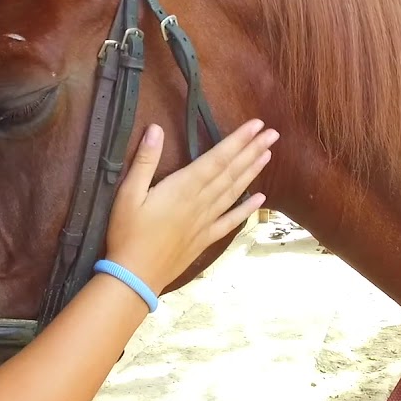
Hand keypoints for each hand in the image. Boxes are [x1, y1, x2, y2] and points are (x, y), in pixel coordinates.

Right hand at [103, 119, 275, 292]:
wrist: (135, 276)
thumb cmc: (127, 233)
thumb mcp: (128, 194)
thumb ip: (144, 161)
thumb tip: (155, 129)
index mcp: (183, 188)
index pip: (217, 158)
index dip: (237, 140)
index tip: (256, 125)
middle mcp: (201, 202)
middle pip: (231, 172)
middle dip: (252, 150)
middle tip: (273, 133)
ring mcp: (206, 222)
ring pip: (234, 192)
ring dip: (252, 172)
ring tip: (268, 154)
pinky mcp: (205, 238)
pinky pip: (230, 221)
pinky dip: (246, 209)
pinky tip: (261, 199)